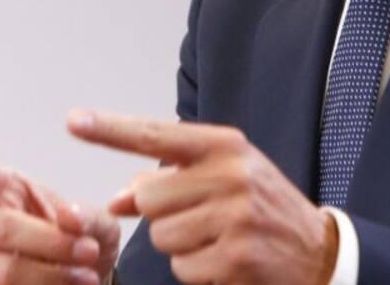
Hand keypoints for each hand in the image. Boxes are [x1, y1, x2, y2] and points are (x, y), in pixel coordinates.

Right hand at [0, 153, 120, 284]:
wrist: (85, 281)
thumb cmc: (83, 243)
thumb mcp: (97, 223)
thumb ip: (88, 217)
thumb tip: (71, 218)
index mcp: (6, 192)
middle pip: (5, 229)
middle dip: (52, 243)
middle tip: (88, 252)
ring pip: (6, 273)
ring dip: (51, 277)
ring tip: (84, 276)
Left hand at [67, 110, 337, 284]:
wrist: (317, 251)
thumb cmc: (260, 208)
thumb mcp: (225, 179)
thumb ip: (173, 180)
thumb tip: (117, 200)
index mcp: (226, 145)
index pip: (156, 135)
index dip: (110, 129)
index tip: (73, 120)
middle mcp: (231, 174)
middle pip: (149, 199)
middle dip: (162, 216)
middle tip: (202, 218)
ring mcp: (235, 216)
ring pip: (162, 237)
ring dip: (180, 246)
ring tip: (218, 238)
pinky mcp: (235, 256)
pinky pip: (182, 267)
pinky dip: (197, 270)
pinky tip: (226, 260)